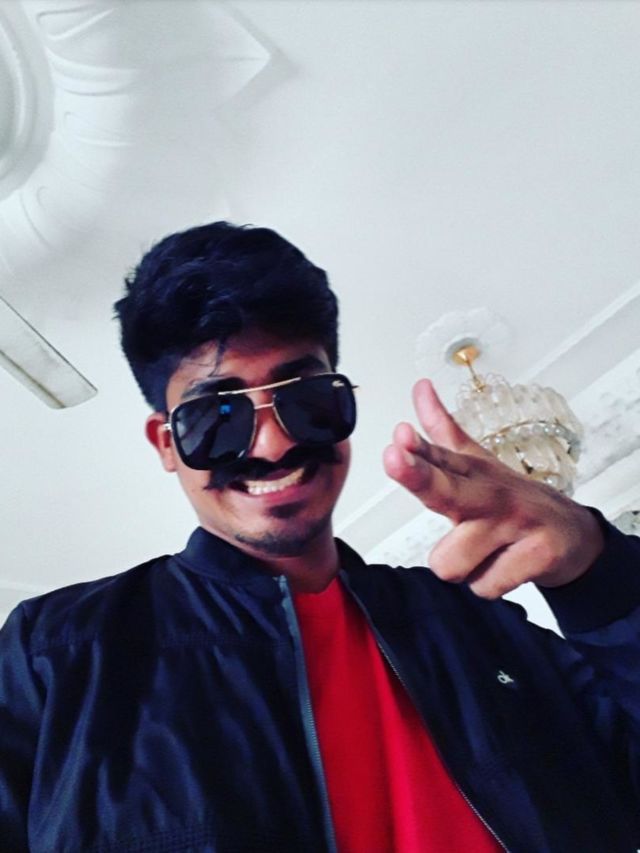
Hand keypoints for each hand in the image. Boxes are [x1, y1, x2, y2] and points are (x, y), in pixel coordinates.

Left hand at [382, 379, 603, 598]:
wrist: (572, 534)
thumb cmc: (509, 501)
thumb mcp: (475, 465)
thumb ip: (440, 431)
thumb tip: (419, 387)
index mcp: (472, 472)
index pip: (438, 455)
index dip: (415, 448)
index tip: (397, 436)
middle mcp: (490, 492)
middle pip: (445, 489)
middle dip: (417, 476)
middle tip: (393, 457)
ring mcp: (516, 522)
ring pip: (452, 562)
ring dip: (463, 567)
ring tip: (485, 551)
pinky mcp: (538, 554)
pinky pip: (483, 585)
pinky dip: (489, 583)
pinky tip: (508, 565)